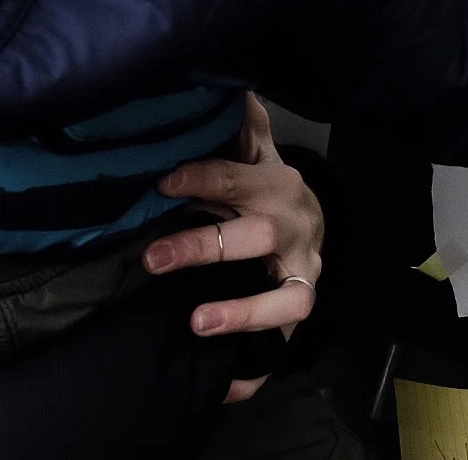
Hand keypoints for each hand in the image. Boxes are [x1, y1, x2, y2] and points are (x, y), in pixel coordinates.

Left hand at [142, 96, 324, 399]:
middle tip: (152, 259)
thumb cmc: (267, 191)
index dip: (202, 178)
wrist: (315, 231)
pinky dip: (257, 370)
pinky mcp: (297, 313)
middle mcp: (294, 230)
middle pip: (256, 237)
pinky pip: (283, 344)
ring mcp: (301, 275)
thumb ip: (238, 126)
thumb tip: (220, 81)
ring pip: (286, 297)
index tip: (162, 183)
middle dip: (204, 247)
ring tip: (198, 323)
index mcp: (276, 185)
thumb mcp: (256, 155)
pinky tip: (226, 387)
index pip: (239, 177)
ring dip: (243, 312)